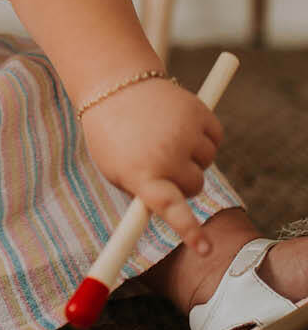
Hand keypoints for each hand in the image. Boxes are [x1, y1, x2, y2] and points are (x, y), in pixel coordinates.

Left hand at [80, 77, 223, 254]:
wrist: (112, 81)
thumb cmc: (112, 132)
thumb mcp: (116, 166)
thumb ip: (143, 192)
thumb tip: (175, 215)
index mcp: (141, 172)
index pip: (170, 208)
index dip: (188, 229)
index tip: (204, 248)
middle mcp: (165, 155)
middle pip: (195, 186)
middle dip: (183, 177)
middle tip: (158, 156)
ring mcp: (184, 133)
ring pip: (207, 160)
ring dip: (192, 152)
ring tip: (162, 131)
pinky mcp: (198, 112)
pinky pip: (216, 136)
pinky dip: (204, 133)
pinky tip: (178, 120)